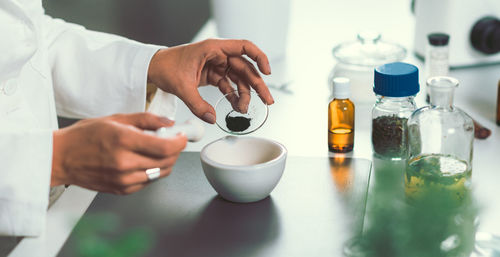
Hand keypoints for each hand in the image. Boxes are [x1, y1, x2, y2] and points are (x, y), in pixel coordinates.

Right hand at [51, 113, 186, 194]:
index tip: (183, 136)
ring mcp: (123, 180)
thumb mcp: (115, 119)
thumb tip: (168, 122)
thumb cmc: (84, 137)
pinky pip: (148, 182)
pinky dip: (152, 171)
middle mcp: (125, 163)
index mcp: (124, 141)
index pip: (165, 147)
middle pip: (167, 161)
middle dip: (176, 150)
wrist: (60, 158)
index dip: (180, 142)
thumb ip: (146, 120)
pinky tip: (143, 161)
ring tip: (157, 150)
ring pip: (160, 174)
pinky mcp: (121, 190)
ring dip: (166, 162)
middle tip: (172, 141)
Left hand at [147, 39, 274, 123]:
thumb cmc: (166, 66)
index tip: (267, 72)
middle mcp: (218, 54)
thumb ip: (197, 104)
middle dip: (257, 84)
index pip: (244, 47)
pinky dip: (234, 96)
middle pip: (245, 67)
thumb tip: (212, 118)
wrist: (154, 68)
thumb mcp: (181, 86)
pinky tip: (236, 106)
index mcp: (213, 48)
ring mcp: (217, 65)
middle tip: (267, 99)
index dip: (259, 57)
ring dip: (245, 93)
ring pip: (239, 78)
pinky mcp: (213, 75)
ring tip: (245, 109)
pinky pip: (229, 85)